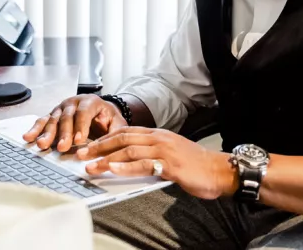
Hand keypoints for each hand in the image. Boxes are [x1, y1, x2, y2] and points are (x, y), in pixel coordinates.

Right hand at [22, 95, 127, 152]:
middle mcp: (74, 102)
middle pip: (67, 117)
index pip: (84, 112)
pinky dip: (35, 130)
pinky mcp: (53, 115)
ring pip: (53, 119)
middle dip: (64, 133)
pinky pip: (43, 121)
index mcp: (91, 101)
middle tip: (63, 147)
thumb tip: (112, 146)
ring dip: (47, 133)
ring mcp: (62, 108)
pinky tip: (28, 137)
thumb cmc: (109, 118)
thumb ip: (115, 132)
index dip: (81, 126)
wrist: (101, 111)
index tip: (79, 140)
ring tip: (42, 145)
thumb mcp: (118, 123)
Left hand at [76, 127, 237, 199]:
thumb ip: (153, 154)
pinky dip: (126, 167)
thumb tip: (134, 161)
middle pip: (123, 138)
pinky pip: (144, 164)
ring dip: (107, 158)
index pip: (127, 132)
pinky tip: (114, 169)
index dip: (105, 138)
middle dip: (100, 146)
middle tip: (82, 155)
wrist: (220, 170)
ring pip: (129, 150)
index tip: (89, 147)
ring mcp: (165, 150)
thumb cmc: (197, 165)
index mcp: (159, 135)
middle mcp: (160, 138)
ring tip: (91, 166)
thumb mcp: (172, 154)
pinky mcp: (170, 165)